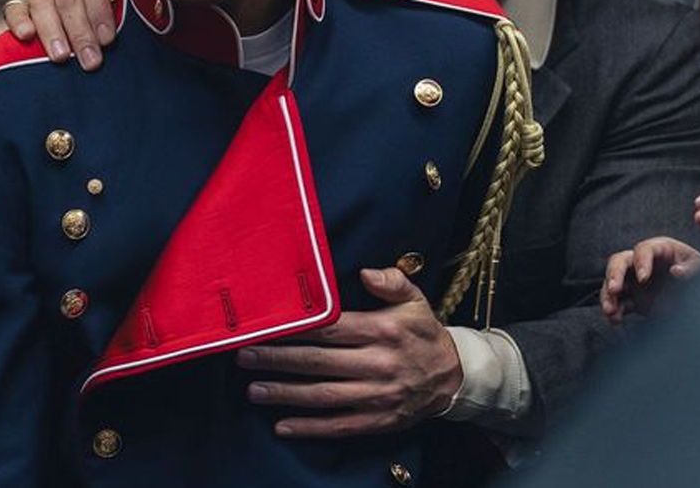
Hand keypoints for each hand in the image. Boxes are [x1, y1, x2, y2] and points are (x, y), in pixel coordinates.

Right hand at [4, 0, 132, 69]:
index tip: (108, 39)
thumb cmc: (116, 13)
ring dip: (53, 31)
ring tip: (62, 57)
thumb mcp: (131, 0)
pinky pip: (14, 9)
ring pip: (42, 2)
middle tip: (91, 61)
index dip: (100, 8)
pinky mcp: (21, 5)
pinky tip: (26, 36)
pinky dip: (19, 21)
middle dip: (80, 32)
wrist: (91, 24)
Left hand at [236, 267, 459, 437]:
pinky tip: (282, 426)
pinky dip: (309, 428)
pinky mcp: (378, 420)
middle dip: (278, 360)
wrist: (454, 377)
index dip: (297, 329)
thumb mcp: (415, 300)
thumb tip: (366, 272)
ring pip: (323, 396)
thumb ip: (392, 281)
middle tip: (245, 356)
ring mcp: (377, 395)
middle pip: (319, 363)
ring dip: (285, 394)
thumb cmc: (423, 333)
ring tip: (254, 389)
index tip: (267, 326)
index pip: (331, 329)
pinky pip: (339, 426)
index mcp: (382, 331)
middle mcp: (378, 364)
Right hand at [600, 237, 699, 323]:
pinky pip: (618, 302)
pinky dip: (613, 310)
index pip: (644, 249)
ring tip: (611, 312)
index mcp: (662, 249)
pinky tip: (615, 320)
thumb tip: (677, 271)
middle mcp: (644, 262)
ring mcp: (636, 280)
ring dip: (608, 296)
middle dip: (614, 275)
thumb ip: (693, 269)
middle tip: (615, 290)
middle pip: (620, 261)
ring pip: (613, 281)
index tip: (643, 279)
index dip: (641, 262)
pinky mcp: (634, 298)